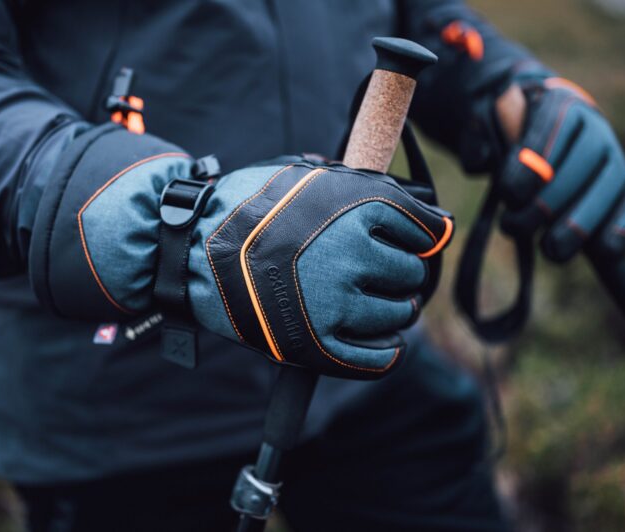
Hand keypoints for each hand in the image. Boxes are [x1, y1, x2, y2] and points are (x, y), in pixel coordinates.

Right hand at [30, 125, 452, 378]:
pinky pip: (378, 359)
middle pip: (411, 273)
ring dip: (391, 309)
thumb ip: (369, 190)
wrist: (192, 247)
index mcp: (360, 209)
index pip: (426, 229)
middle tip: (374, 271)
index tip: (409, 240)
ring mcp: (336, 304)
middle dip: (397, 271)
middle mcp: (356, 256)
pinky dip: (385, 352)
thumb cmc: (250, 207)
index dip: (419, 234)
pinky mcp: (317, 345)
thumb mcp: (311, 176)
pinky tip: (378, 340)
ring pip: (398, 315)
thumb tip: (431, 219)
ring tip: (365, 301)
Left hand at [494, 78, 624, 261]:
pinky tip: (601, 254)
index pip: (551, 132)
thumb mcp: (485, 126)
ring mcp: (614, 161)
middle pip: (580, 167)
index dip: (530, 166)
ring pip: (608, 192)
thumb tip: (481, 162)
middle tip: (512, 227)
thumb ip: (476, 140)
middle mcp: (594, 130)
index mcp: (560, 106)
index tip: (508, 194)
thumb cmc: (508, 133)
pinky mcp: (623, 190)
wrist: (543, 132)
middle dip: (546, 204)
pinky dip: (617, 233)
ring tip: (550, 250)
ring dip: (579, 227)